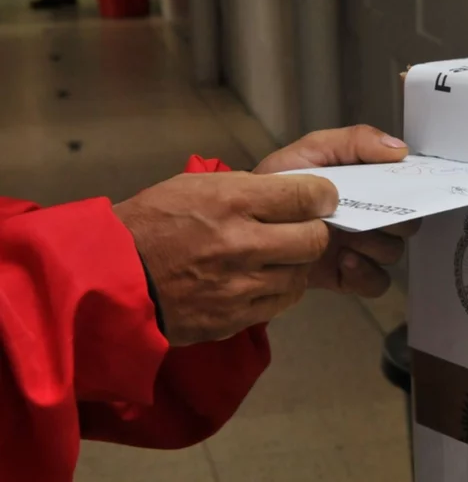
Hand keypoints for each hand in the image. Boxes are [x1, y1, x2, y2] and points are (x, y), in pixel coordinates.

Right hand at [114, 172, 337, 345]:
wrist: (110, 277)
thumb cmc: (150, 223)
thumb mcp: (193, 186)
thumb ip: (245, 188)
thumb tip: (287, 193)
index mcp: (231, 202)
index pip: (306, 196)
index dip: (322, 196)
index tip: (321, 198)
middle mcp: (242, 244)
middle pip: (314, 239)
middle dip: (314, 231)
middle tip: (303, 229)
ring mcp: (240, 285)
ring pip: (301, 274)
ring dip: (296, 264)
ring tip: (278, 256)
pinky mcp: (234, 318)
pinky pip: (280, 302)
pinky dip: (280, 290)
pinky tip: (264, 280)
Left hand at [254, 125, 419, 296]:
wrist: (243, 221)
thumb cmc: (278, 181)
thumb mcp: (313, 150)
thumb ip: (354, 142)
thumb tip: (400, 150)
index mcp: (368, 188)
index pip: (407, 192)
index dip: (411, 193)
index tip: (398, 192)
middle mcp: (369, 219)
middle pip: (406, 226)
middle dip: (392, 222)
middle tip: (367, 217)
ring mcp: (360, 249)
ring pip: (392, 254)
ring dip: (376, 247)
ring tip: (348, 239)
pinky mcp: (347, 276)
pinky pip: (375, 283)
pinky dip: (366, 275)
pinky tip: (344, 260)